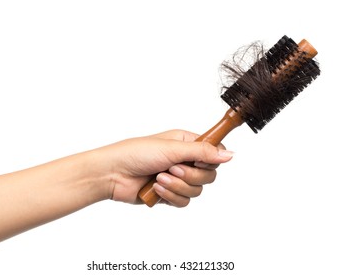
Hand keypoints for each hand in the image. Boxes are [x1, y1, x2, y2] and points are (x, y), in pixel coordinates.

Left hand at [96, 130, 232, 206]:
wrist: (113, 173)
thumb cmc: (136, 153)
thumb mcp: (172, 148)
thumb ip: (202, 153)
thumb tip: (231, 154)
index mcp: (186, 143)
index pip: (214, 152)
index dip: (211, 160)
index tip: (197, 161)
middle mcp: (184, 160)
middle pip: (209, 175)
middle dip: (191, 176)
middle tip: (173, 169)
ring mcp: (177, 178)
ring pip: (197, 190)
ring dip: (177, 186)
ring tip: (159, 178)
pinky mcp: (170, 193)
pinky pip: (184, 201)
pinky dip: (170, 196)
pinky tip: (156, 188)